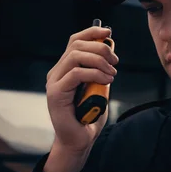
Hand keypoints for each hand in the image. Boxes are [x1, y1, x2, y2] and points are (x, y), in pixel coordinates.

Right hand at [45, 24, 117, 154]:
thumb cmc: (90, 113)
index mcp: (66, 68)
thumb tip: (110, 48)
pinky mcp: (56, 93)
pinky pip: (76, 74)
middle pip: (77, 46)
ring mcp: (54, 82)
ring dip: (99, 61)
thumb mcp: (100, 85)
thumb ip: (101, 69)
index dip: (91, 32)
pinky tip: (106, 81)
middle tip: (115, 62)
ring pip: (75, 56)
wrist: (81, 139)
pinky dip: (95, 74)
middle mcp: (57, 72)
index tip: (108, 33)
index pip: (75, 41)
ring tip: (112, 74)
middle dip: (101, 49)